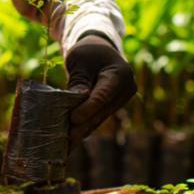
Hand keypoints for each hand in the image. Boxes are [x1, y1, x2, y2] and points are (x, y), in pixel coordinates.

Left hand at [65, 32, 136, 151]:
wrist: (99, 50)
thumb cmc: (88, 52)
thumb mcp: (80, 62)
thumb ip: (78, 82)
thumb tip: (72, 106)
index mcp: (120, 74)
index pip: (103, 95)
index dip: (88, 109)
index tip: (73, 119)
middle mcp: (126, 90)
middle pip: (102, 110)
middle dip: (84, 123)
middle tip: (67, 137)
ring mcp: (121, 100)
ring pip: (100, 117)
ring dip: (83, 129)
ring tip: (67, 144)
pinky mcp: (113, 106)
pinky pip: (98, 117)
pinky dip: (85, 126)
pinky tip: (72, 141)